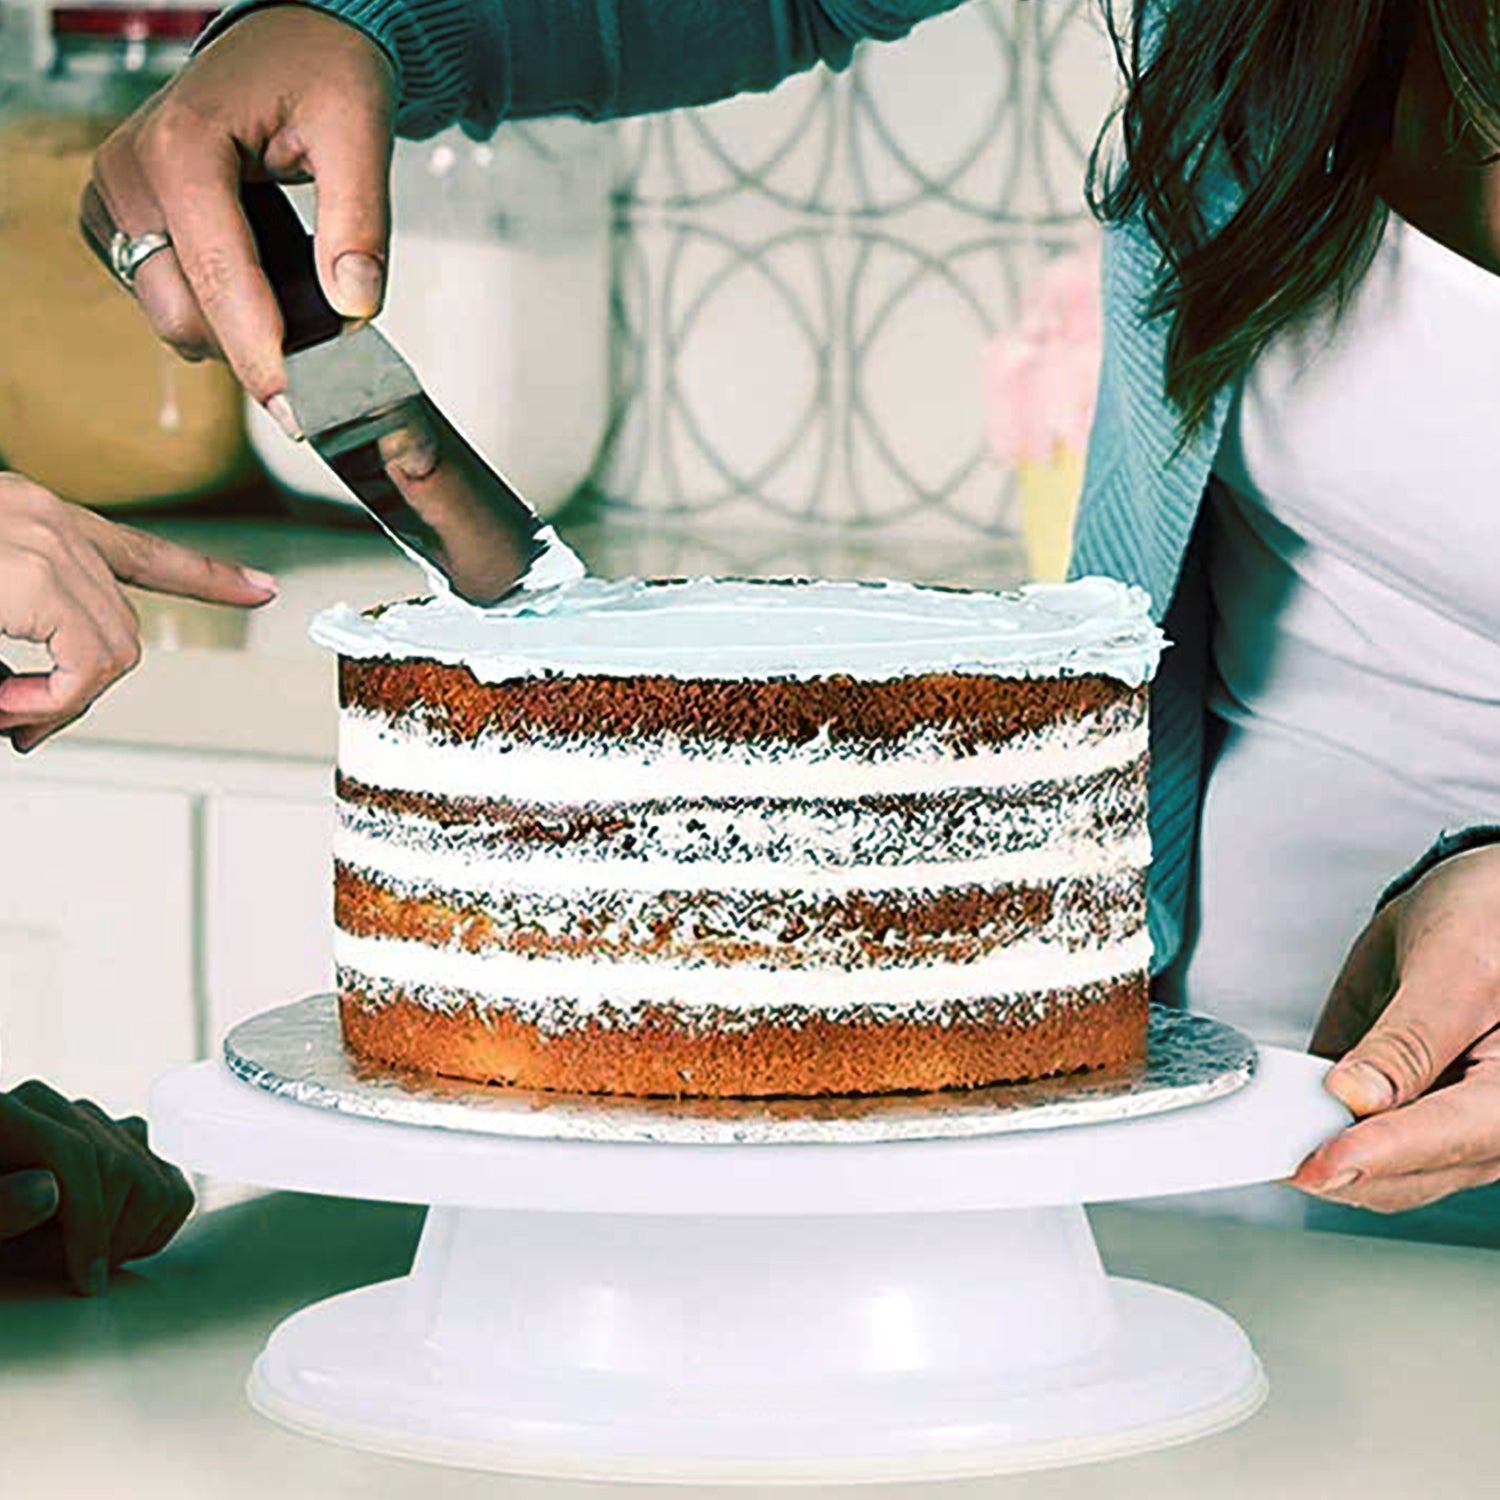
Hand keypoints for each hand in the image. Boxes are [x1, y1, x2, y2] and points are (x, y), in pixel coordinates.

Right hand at [0, 474, 276, 749]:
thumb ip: (16, 629)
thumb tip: (22, 693)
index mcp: (34, 518)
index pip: (143, 552)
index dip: (209, 577)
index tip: (261, 589)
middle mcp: (45, 518)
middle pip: (124, 623)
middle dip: (82, 686)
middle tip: (28, 724)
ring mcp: (42, 539)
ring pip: (115, 649)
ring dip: (63, 701)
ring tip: (13, 718)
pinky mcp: (30, 573)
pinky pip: (86, 663)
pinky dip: (55, 701)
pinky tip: (14, 710)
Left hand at [0, 1080, 193, 1294]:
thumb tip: (48, 1190)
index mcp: (8, 1113)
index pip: (76, 1154)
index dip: (88, 1220)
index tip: (88, 1280)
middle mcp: (56, 1108)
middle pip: (121, 1168)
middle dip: (103, 1235)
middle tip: (66, 1275)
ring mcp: (96, 1126)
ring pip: (153, 1177)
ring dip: (126, 1234)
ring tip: (76, 1260)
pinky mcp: (124, 1148)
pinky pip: (171, 1186)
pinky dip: (152, 1227)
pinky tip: (107, 1245)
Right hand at [89, 6, 395, 414]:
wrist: (288, 45)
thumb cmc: (319, 72)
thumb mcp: (360, 130)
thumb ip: (360, 221)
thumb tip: (356, 306)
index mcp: (181, 148)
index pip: (219, 280)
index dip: (262, 355)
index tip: (296, 411)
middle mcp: (131, 174)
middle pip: (184, 314)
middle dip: (254, 347)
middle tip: (324, 351)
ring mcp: (115, 198)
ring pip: (171, 316)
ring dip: (237, 329)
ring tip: (295, 295)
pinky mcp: (119, 220)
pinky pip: (164, 298)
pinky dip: (217, 308)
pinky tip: (256, 277)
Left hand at [1290, 844, 1499, 1211]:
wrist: (1484, 905)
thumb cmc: (1491, 920)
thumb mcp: (1455, 967)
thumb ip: (1408, 1039)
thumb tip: (1355, 1094)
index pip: (1441, 1139)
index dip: (1371, 1155)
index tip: (1313, 1164)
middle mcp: (1486, 1122)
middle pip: (1404, 1175)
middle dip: (1333, 1163)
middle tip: (1260, 1144)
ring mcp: (1444, 1125)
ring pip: (1376, 1174)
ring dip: (1317, 1154)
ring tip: (1263, 1130)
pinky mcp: (1404, 1112)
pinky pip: (1357, 1141)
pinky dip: (1315, 1132)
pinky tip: (1279, 1115)